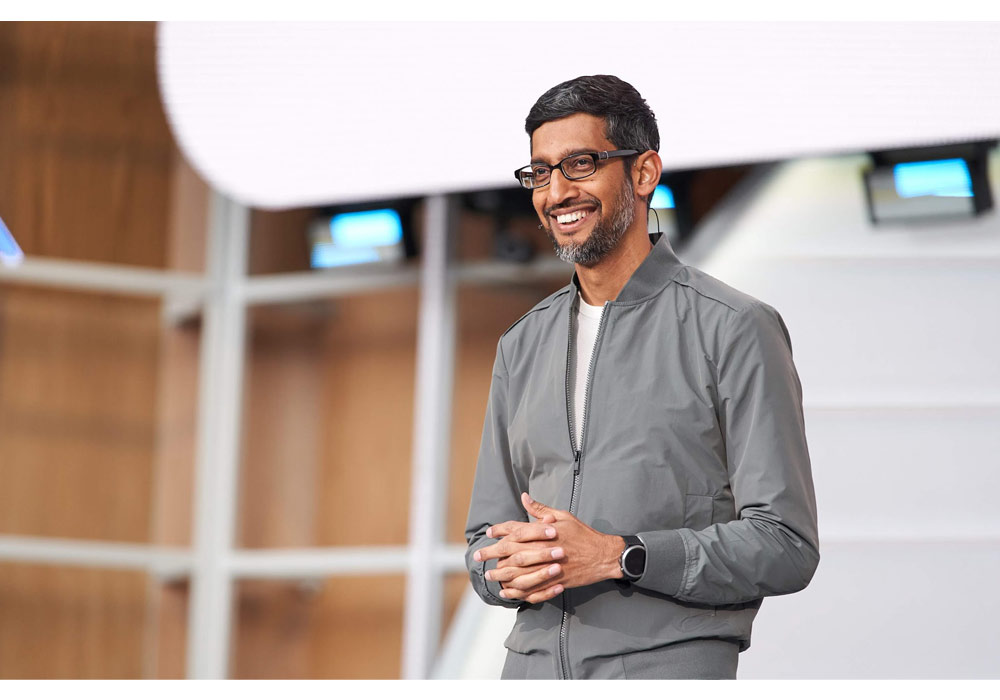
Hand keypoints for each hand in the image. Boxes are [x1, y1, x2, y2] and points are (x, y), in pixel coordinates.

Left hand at [477, 492, 624, 603]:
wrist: (603, 555)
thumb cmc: (582, 534)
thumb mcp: (563, 516)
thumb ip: (540, 509)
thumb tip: (524, 497)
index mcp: (543, 532)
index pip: (515, 529)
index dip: (499, 531)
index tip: (488, 533)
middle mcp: (542, 549)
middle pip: (510, 552)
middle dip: (491, 554)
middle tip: (477, 556)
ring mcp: (548, 567)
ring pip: (518, 573)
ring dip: (501, 575)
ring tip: (489, 575)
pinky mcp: (554, 582)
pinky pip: (531, 590)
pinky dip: (518, 592)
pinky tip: (508, 592)